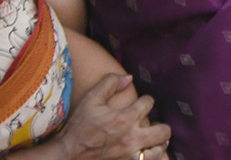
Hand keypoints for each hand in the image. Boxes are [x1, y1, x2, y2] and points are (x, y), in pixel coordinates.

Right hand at [55, 73, 170, 159]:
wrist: (67, 155)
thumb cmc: (79, 127)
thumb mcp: (91, 99)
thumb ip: (110, 83)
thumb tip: (129, 77)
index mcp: (125, 119)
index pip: (149, 103)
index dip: (146, 100)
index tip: (141, 102)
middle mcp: (132, 138)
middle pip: (163, 130)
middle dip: (161, 125)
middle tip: (153, 123)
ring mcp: (130, 155)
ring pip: (159, 150)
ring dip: (160, 143)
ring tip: (154, 139)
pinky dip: (150, 156)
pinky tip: (147, 152)